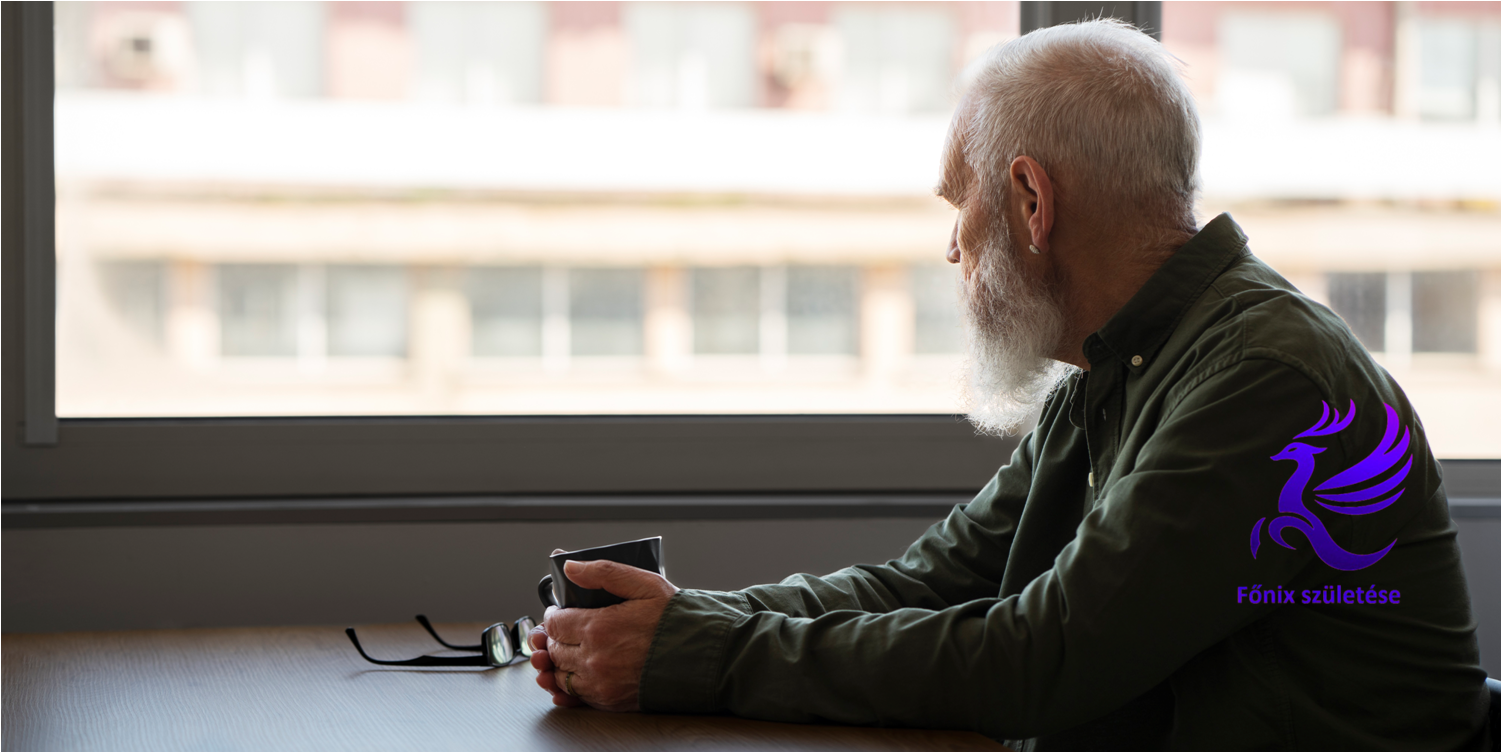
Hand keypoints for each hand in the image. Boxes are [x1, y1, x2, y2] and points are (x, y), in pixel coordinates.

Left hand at [528, 550, 678, 711]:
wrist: (704, 657)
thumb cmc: (676, 621)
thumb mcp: (644, 584)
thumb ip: (604, 573)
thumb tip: (570, 568)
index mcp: (599, 627)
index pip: (554, 624)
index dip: (553, 616)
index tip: (558, 612)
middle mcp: (594, 658)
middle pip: (554, 649)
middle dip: (554, 638)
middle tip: (562, 631)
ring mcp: (601, 684)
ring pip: (561, 674)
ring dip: (559, 662)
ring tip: (568, 651)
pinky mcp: (609, 701)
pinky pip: (575, 696)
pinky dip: (570, 685)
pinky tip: (577, 674)